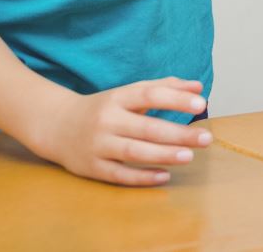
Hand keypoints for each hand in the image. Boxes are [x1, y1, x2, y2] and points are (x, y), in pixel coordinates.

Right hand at [32, 77, 211, 185]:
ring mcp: (98, 145)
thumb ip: (164, 87)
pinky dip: (142, 177)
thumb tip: (198, 86)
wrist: (57, 126)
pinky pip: (119, 174)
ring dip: (163, 155)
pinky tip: (164, 176)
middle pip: (146, 127)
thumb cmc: (104, 108)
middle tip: (206, 138)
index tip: (201, 103)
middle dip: (178, 134)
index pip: (149, 95)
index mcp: (118, 98)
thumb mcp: (129, 93)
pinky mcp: (92, 167)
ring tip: (189, 156)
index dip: (176, 98)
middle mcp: (107, 120)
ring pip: (134, 152)